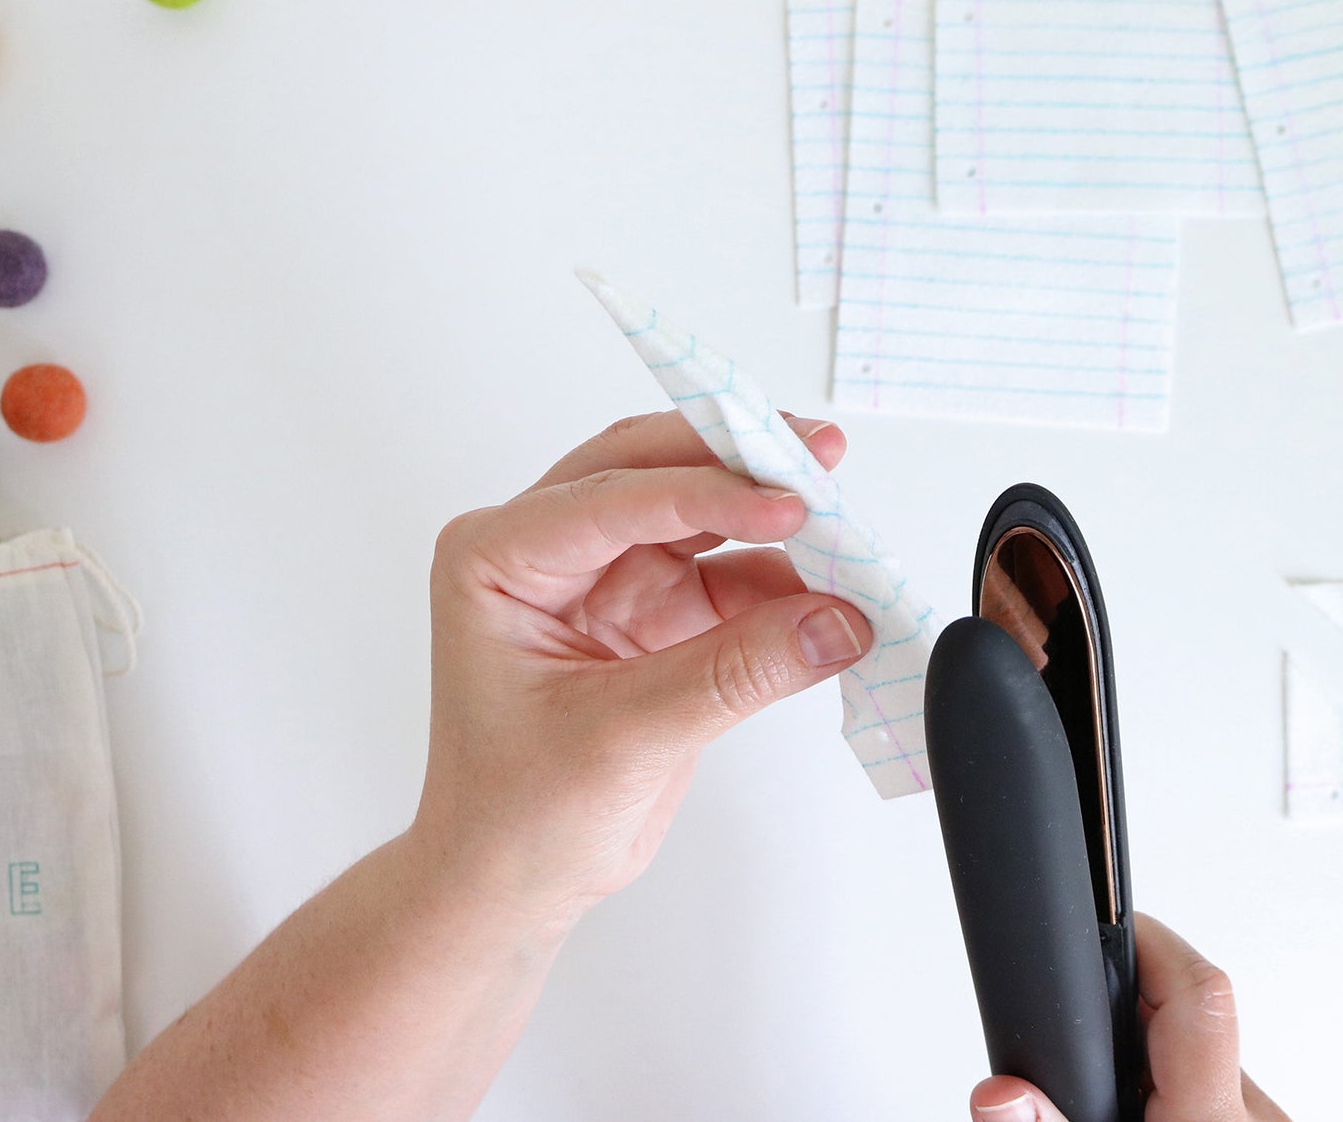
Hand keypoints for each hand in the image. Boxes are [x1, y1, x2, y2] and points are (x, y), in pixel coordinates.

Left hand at [412, 410, 873, 926]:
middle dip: (740, 464)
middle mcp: (546, 550)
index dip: (707, 491)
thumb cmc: (514, 815)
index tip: (789, 501)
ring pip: (697, 515)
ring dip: (771, 521)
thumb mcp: (622, 739)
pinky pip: (728, 576)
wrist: (511, 884)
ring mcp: (602, 578)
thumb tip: (832, 620)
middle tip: (822, 457)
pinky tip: (832, 597)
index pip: (613, 497)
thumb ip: (733, 672)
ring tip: (846, 535)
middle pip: (653, 472)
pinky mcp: (651, 614)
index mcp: (497, 557)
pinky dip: (783, 584)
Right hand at [969, 914, 1289, 1121]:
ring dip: (1150, 1050)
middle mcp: (1251, 1118)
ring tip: (1100, 1078)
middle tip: (1078, 1020)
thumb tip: (999, 1092)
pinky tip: (1133, 1100)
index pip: (1200, 993)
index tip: (1101, 922)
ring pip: (1207, 1052)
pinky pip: (1219, 1082)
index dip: (1149, 939)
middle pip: (1194, 1013)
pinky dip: (1171, 1080)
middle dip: (1130, 1004)